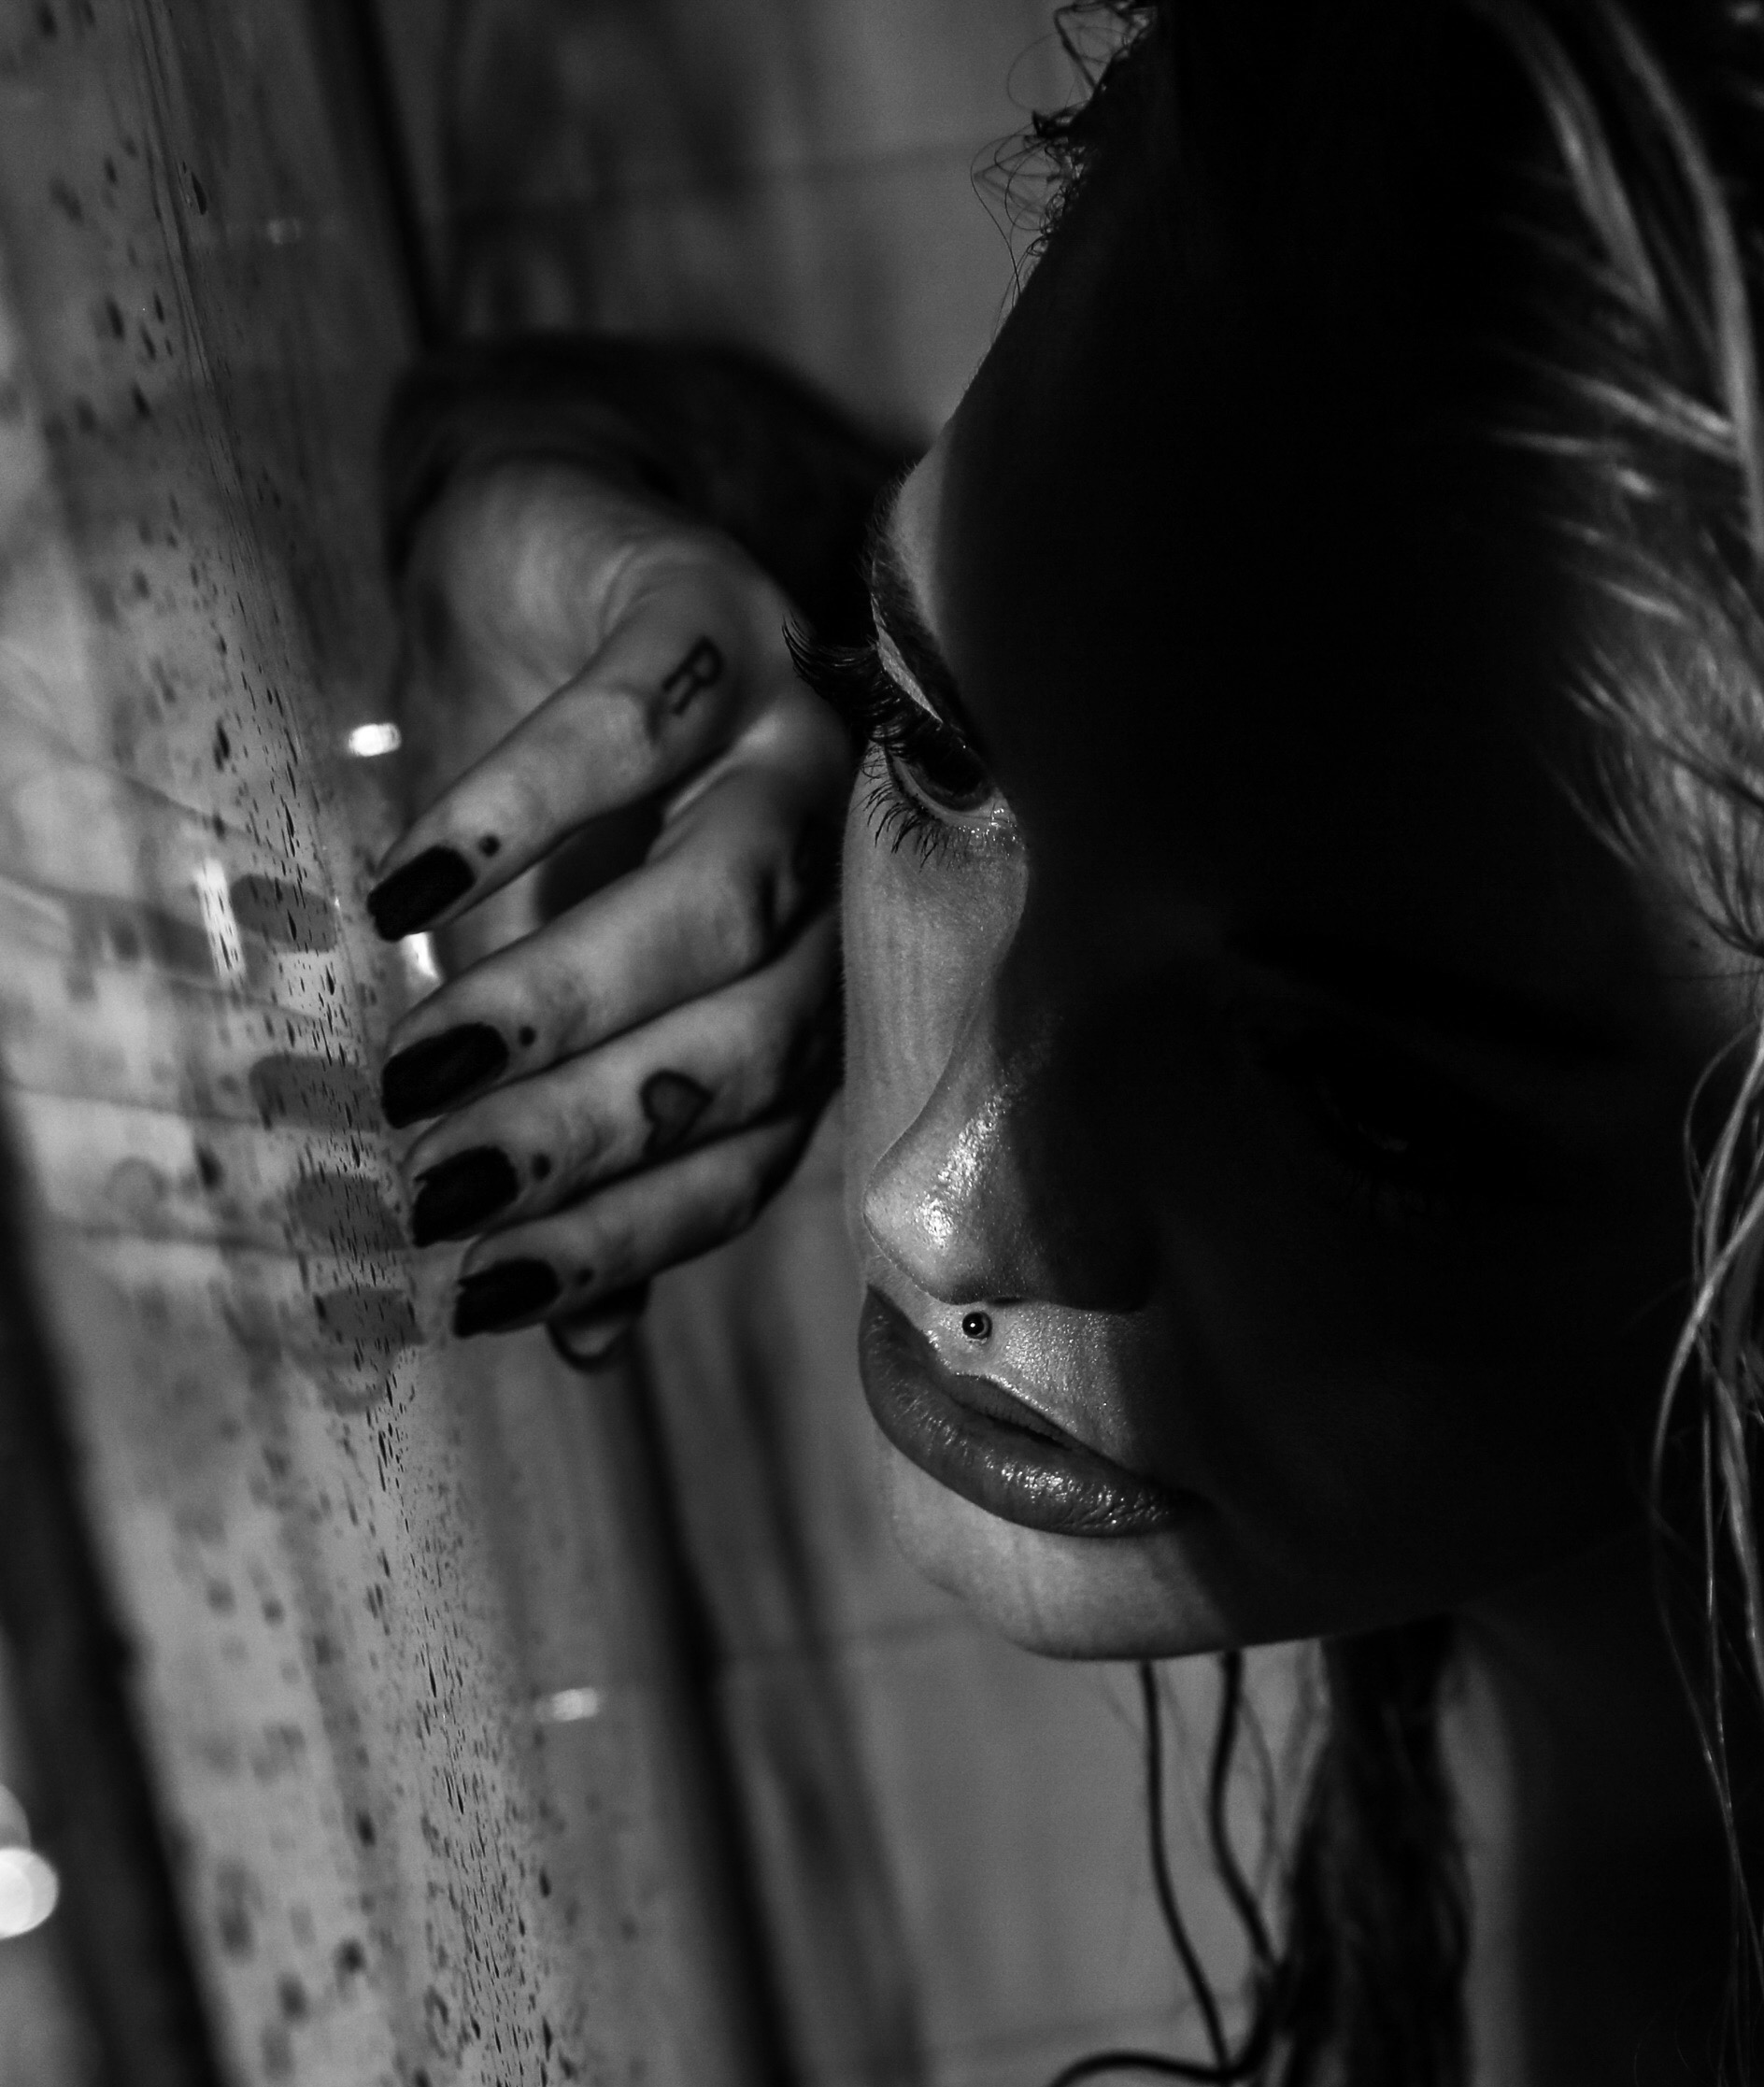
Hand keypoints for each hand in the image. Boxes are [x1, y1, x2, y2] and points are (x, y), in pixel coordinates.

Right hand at [371, 454, 853, 1337]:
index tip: (485, 1290)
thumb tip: (573, 1343)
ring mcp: (796, 739)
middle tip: (438, 1184)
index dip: (626, 1232)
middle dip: (587, 1131)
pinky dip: (519, 812)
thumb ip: (577, 1136)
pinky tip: (409, 883)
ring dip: (560, 996)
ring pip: (719, 902)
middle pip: (747, 1042)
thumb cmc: (559, 808)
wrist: (548, 551)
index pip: (747, 1152)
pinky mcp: (716, 608)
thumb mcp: (543, 973)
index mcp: (810, 996)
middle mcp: (838, 884)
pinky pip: (635, 728)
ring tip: (421, 1063)